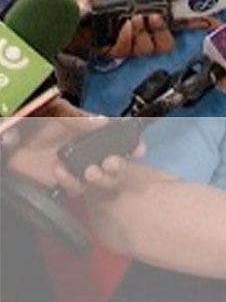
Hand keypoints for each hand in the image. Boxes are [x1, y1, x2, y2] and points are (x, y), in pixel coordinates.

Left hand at [0, 98, 140, 193]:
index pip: (119, 139)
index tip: (138, 150)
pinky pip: (76, 188)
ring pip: (101, 179)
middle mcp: (89, 150)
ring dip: (101, 178)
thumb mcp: (57, 113)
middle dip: (119, 166)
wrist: (11, 141)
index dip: (133, 145)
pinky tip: (60, 172)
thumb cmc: (34, 121)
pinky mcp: (65, 181)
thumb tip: (102, 121)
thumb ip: (77, 118)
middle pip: (115, 163)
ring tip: (90, 173)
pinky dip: (71, 182)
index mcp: (92, 131)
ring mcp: (78, 167)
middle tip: (112, 163)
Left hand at [71, 0, 216, 58]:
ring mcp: (129, 41)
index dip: (199, 23)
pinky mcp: (115, 50)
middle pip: (168, 42)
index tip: (215, 22)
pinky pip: (130, 50)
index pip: (180, 21)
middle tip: (153, 16)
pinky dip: (126, 37)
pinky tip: (121, 26)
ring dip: (143, 33)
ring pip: (151, 48)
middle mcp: (142, 29)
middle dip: (163, 30)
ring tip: (133, 19)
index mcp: (148, 12)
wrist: (62, 10)